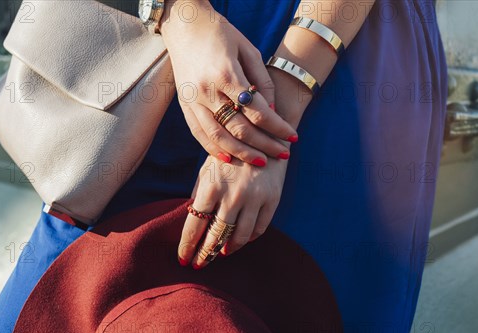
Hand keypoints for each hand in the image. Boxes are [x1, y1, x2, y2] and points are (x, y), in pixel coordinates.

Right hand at [160, 0, 298, 166]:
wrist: (184, 25)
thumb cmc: (221, 34)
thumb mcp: (248, 50)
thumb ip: (262, 80)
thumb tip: (271, 110)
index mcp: (226, 74)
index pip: (257, 110)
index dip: (277, 126)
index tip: (293, 136)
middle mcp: (207, 91)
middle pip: (240, 128)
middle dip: (264, 144)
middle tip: (282, 154)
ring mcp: (193, 101)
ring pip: (219, 137)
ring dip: (242, 153)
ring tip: (260, 161)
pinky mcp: (184, 105)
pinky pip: (200, 134)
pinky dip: (214, 149)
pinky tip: (230, 158)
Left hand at [177, 155, 288, 268]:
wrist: (265, 136)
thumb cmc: (230, 154)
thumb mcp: (209, 168)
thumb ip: (199, 193)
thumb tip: (191, 217)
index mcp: (212, 185)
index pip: (195, 224)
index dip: (188, 246)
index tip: (183, 259)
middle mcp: (233, 194)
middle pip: (216, 235)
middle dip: (205, 253)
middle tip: (200, 264)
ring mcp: (255, 198)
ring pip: (240, 236)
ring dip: (228, 249)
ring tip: (220, 254)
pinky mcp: (273, 200)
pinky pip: (259, 229)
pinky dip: (248, 239)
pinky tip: (239, 242)